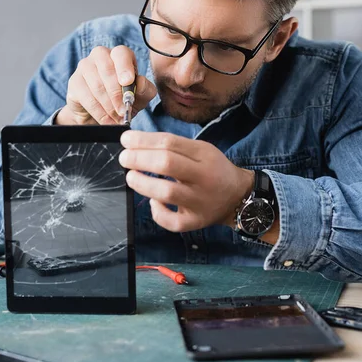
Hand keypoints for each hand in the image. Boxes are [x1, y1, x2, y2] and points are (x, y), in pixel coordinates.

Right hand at [55, 45, 156, 124]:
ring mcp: (85, 66)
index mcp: (120, 55)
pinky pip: (86, 96)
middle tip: (124, 111)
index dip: (124, 67)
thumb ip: (145, 89)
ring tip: (117, 118)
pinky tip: (106, 120)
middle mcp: (101, 55)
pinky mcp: (74, 81)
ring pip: (97, 84)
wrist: (100, 114)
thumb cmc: (123, 99)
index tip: (128, 81)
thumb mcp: (140, 97)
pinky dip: (98, 111)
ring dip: (109, 105)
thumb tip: (140, 83)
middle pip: (107, 70)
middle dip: (117, 94)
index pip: (121, 53)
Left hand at [119, 131, 254, 231]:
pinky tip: (153, 202)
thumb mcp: (200, 150)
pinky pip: (173, 221)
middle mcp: (204, 177)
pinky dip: (158, 212)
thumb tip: (136, 143)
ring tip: (131, 177)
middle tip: (124, 158)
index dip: (143, 140)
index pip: (169, 143)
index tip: (126, 139)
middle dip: (139, 159)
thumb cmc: (212, 169)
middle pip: (167, 164)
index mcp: (204, 155)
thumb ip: (173, 147)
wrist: (237, 196)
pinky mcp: (195, 222)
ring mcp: (200, 201)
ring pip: (168, 193)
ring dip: (143, 183)